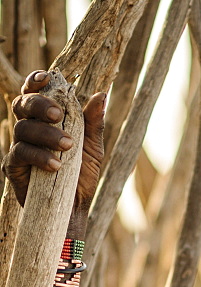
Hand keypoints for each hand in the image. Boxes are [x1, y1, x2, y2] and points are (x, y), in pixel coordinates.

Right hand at [2, 71, 105, 214]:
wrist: (74, 208)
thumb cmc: (81, 176)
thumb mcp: (92, 149)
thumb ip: (94, 123)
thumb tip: (102, 95)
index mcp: (44, 120)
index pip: (34, 93)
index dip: (36, 82)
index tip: (47, 78)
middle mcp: (29, 129)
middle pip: (22, 104)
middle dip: (39, 104)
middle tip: (58, 115)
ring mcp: (19, 147)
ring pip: (22, 128)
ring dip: (46, 134)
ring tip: (67, 146)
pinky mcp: (14, 166)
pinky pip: (21, 154)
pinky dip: (39, 157)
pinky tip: (56, 165)